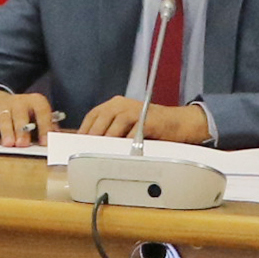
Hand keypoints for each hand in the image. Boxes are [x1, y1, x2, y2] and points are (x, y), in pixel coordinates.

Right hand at [0, 88, 57, 146]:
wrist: (0, 103)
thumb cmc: (26, 115)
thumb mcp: (39, 116)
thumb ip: (48, 126)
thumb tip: (57, 138)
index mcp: (36, 101)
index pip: (42, 112)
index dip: (44, 127)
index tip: (45, 142)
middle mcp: (19, 102)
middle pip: (20, 114)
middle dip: (21, 130)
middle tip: (23, 144)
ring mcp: (3, 106)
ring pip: (4, 119)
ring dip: (7, 132)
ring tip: (9, 144)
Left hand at [76, 97, 211, 144]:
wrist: (180, 122)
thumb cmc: (152, 126)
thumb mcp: (127, 123)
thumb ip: (111, 129)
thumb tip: (91, 144)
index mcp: (115, 104)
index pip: (93, 115)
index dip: (84, 129)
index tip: (78, 142)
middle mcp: (123, 104)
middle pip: (101, 120)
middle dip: (94, 137)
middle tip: (87, 151)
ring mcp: (136, 111)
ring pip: (115, 126)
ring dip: (108, 141)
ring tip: (101, 153)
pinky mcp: (148, 120)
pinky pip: (133, 134)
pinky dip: (126, 144)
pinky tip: (122, 153)